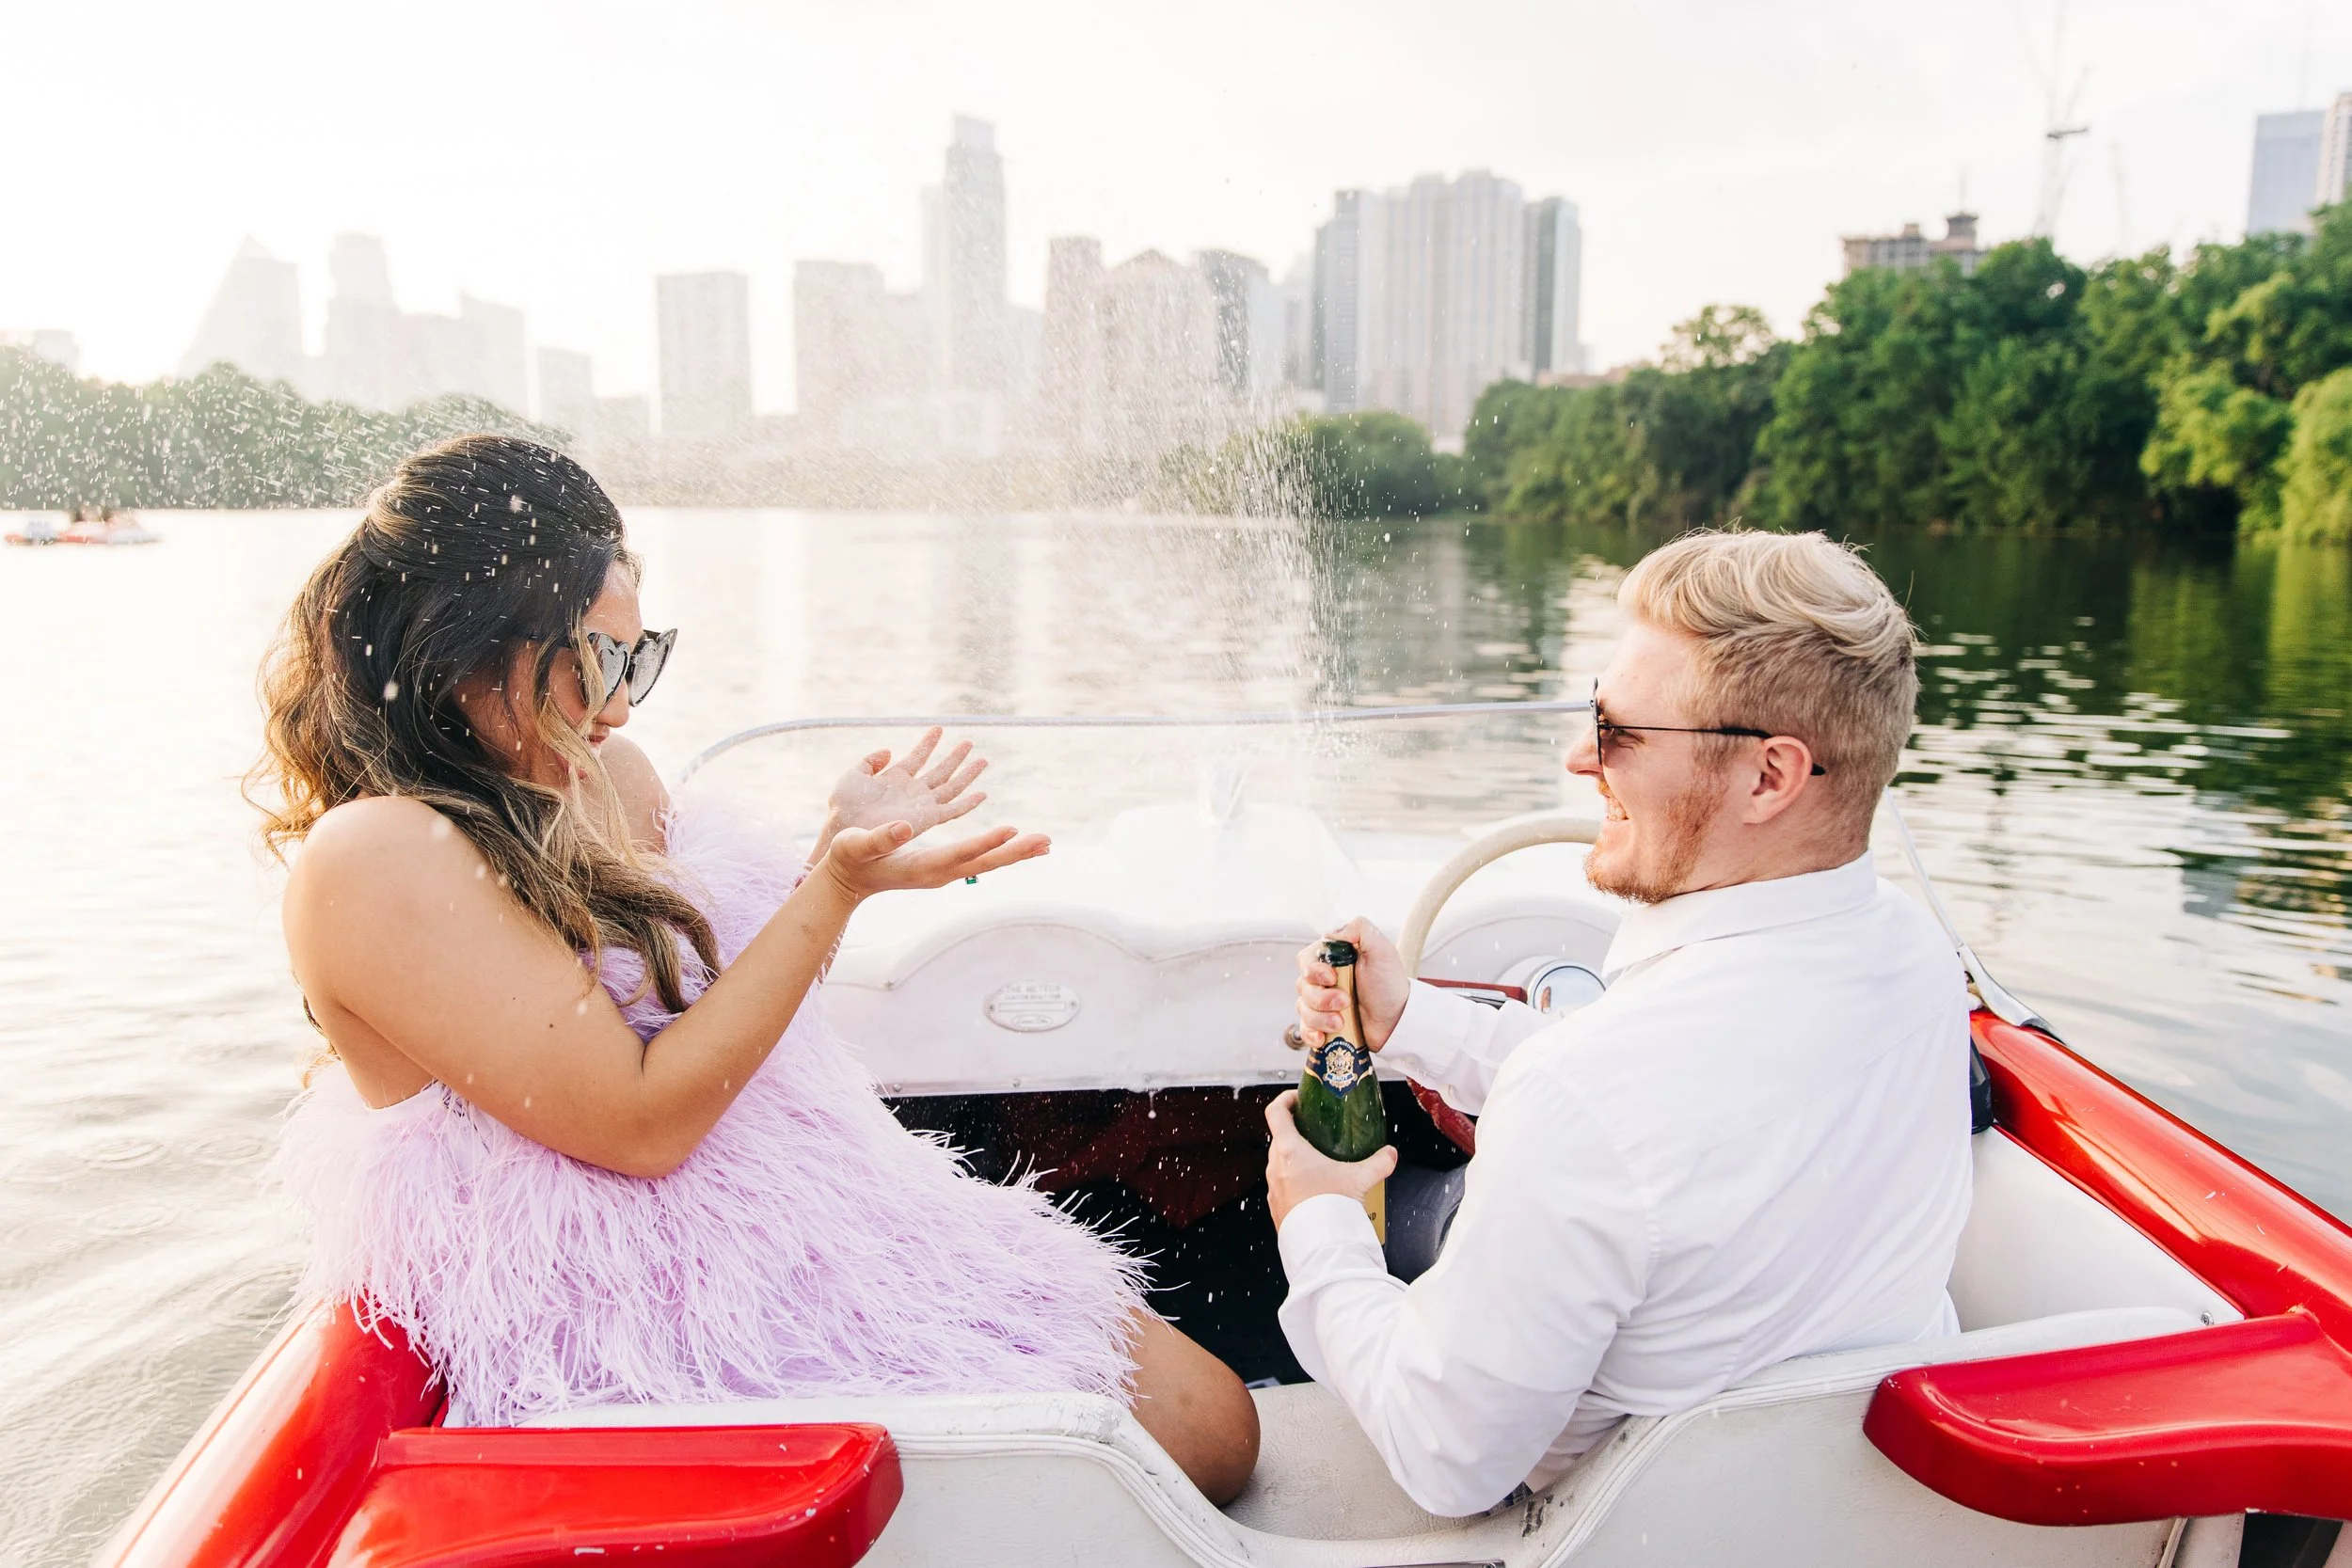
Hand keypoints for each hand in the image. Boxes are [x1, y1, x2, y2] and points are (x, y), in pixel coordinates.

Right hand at [818, 819, 1048, 901]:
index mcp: (922, 866)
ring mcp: (944, 872)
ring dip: (1016, 852)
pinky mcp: (945, 866)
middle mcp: (939, 873)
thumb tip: (904, 826)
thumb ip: (878, 838)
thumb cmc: (849, 859)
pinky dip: (1001, 849)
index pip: (960, 854)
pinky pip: (980, 858)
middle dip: (1016, 851)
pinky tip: (1018, 842)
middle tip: (1046, 841)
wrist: (849, 881)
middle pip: (985, 862)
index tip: (1011, 830)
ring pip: (987, 862)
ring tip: (1046, 843)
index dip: (985, 842)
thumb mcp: (856, 845)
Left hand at [826, 727, 988, 840]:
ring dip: (967, 774)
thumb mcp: (853, 776)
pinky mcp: (927, 820)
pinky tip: (982, 794)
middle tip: (969, 742)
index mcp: (895, 778)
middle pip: (940, 770)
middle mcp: (911, 791)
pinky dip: (968, 804)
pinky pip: (952, 811)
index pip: (918, 756)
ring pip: (951, 787)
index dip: (928, 743)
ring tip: (982, 759)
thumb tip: (889, 751)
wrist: (844, 830)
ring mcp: (920, 804)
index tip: (938, 729)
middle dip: (954, 756)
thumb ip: (870, 761)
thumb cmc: (843, 808)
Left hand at [1263, 1090, 1396, 1229]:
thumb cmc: (1332, 1207)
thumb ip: (1378, 1163)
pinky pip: (1282, 1185)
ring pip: (1280, 1163)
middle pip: (1279, 1138)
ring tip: (1318, 1163)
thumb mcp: (1360, 1179)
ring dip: (1295, 1159)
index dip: (1285, 1100)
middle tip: (1315, 1132)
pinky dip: (1295, 1181)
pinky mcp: (1276, 1207)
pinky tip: (1315, 1190)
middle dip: (1296, 1132)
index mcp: (1290, 1150)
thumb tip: (1390, 1154)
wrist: (1321, 1244)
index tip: (1298, 1099)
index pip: (1275, 1112)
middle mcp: (1276, 1166)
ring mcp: (1274, 1188)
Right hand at [1294, 918, 1409, 1051]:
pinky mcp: (1322, 1024)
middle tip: (1345, 1002)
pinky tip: (1322, 1037)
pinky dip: (1310, 1034)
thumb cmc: (1389, 984)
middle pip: (1302, 986)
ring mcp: (1321, 1003)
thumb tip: (1331, 932)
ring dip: (1320, 1018)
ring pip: (1303, 1009)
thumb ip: (1360, 929)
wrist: (1397, 1020)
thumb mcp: (1382, 950)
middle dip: (1321, 997)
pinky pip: (1304, 1030)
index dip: (1315, 970)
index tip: (1333, 978)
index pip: (1306, 960)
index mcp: (1333, 959)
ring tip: (1341, 1022)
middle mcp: (1323, 980)